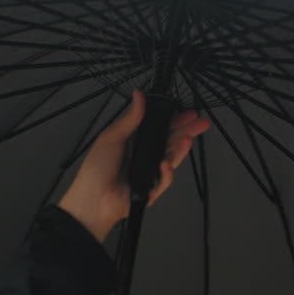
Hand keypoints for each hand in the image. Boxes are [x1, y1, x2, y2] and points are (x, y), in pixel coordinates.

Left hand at [58, 90, 210, 242]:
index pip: (160, 127)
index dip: (175, 120)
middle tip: (201, 123)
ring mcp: (149, 172)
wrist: (92, 199)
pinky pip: (164, 180)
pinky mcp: (152, 189)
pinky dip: (166, 173)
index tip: (188, 112)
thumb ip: (130, 118)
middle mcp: (144, 155)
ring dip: (180, 149)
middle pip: (170, 141)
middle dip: (187, 131)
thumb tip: (139, 95)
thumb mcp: (112, 137)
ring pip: (171, 159)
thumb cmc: (96, 168)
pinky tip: (165, 165)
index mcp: (134, 140)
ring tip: (188, 139)